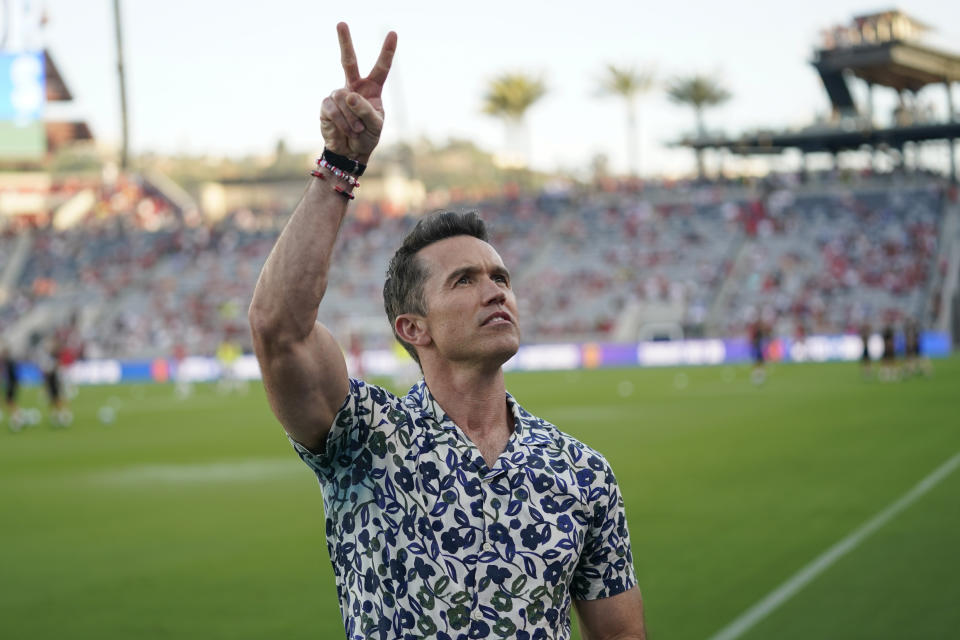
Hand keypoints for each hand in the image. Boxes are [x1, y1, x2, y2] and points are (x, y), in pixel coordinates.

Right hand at [320, 23, 396, 162]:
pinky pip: (334, 109)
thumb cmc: (367, 136)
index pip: (381, 68)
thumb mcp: (376, 125)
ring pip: (344, 97)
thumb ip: (366, 110)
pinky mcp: (326, 105)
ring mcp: (338, 95)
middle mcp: (354, 87)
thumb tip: (350, 95)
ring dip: (352, 117)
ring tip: (357, 130)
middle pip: (348, 61)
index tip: (393, 33)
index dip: (387, 52)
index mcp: (372, 89)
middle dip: (345, 42)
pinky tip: (346, 131)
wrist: (350, 152)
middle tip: (341, 23)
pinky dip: (343, 122)